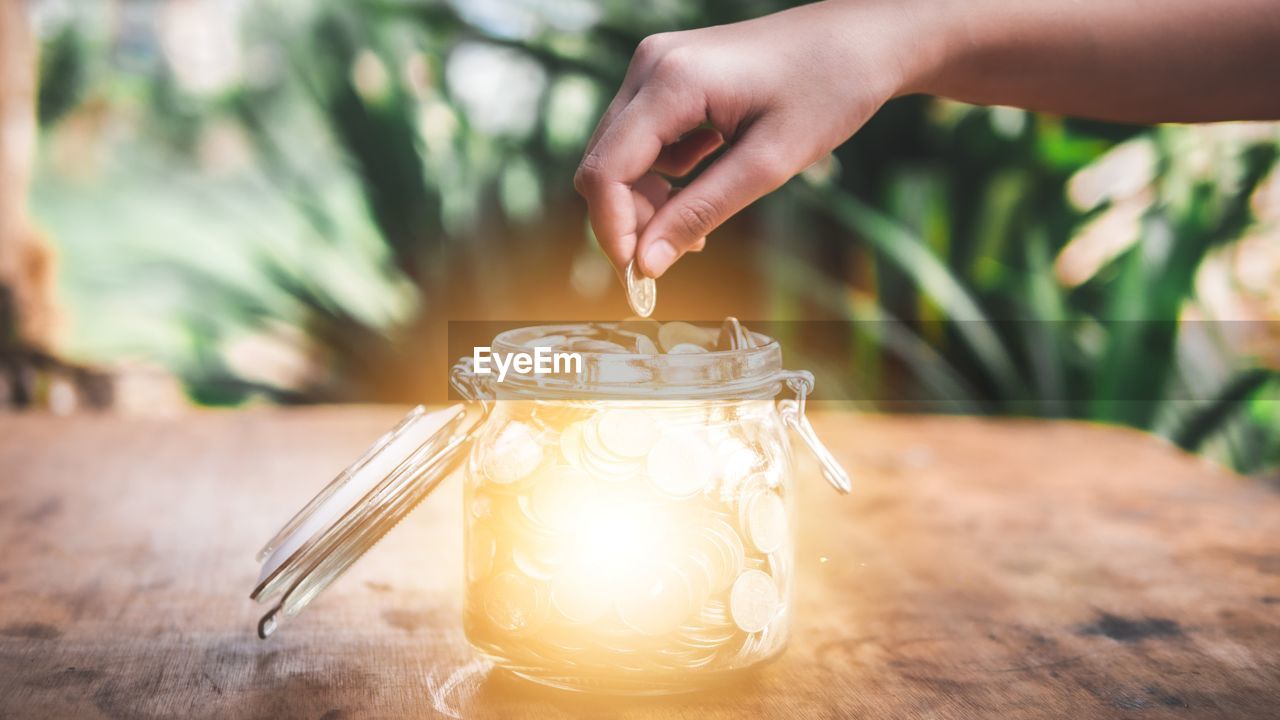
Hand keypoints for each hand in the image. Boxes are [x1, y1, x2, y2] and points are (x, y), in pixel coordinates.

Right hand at [574, 1, 935, 277]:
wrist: (863, 39)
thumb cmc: (828, 90)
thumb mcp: (767, 165)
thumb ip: (700, 213)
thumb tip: (648, 264)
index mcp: (672, 81)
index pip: (606, 169)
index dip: (613, 228)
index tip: (639, 273)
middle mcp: (652, 65)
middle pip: (604, 162)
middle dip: (630, 217)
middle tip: (677, 253)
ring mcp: (658, 64)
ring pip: (619, 152)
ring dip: (647, 198)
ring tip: (698, 225)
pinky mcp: (670, 72)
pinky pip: (642, 136)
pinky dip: (662, 173)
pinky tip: (703, 182)